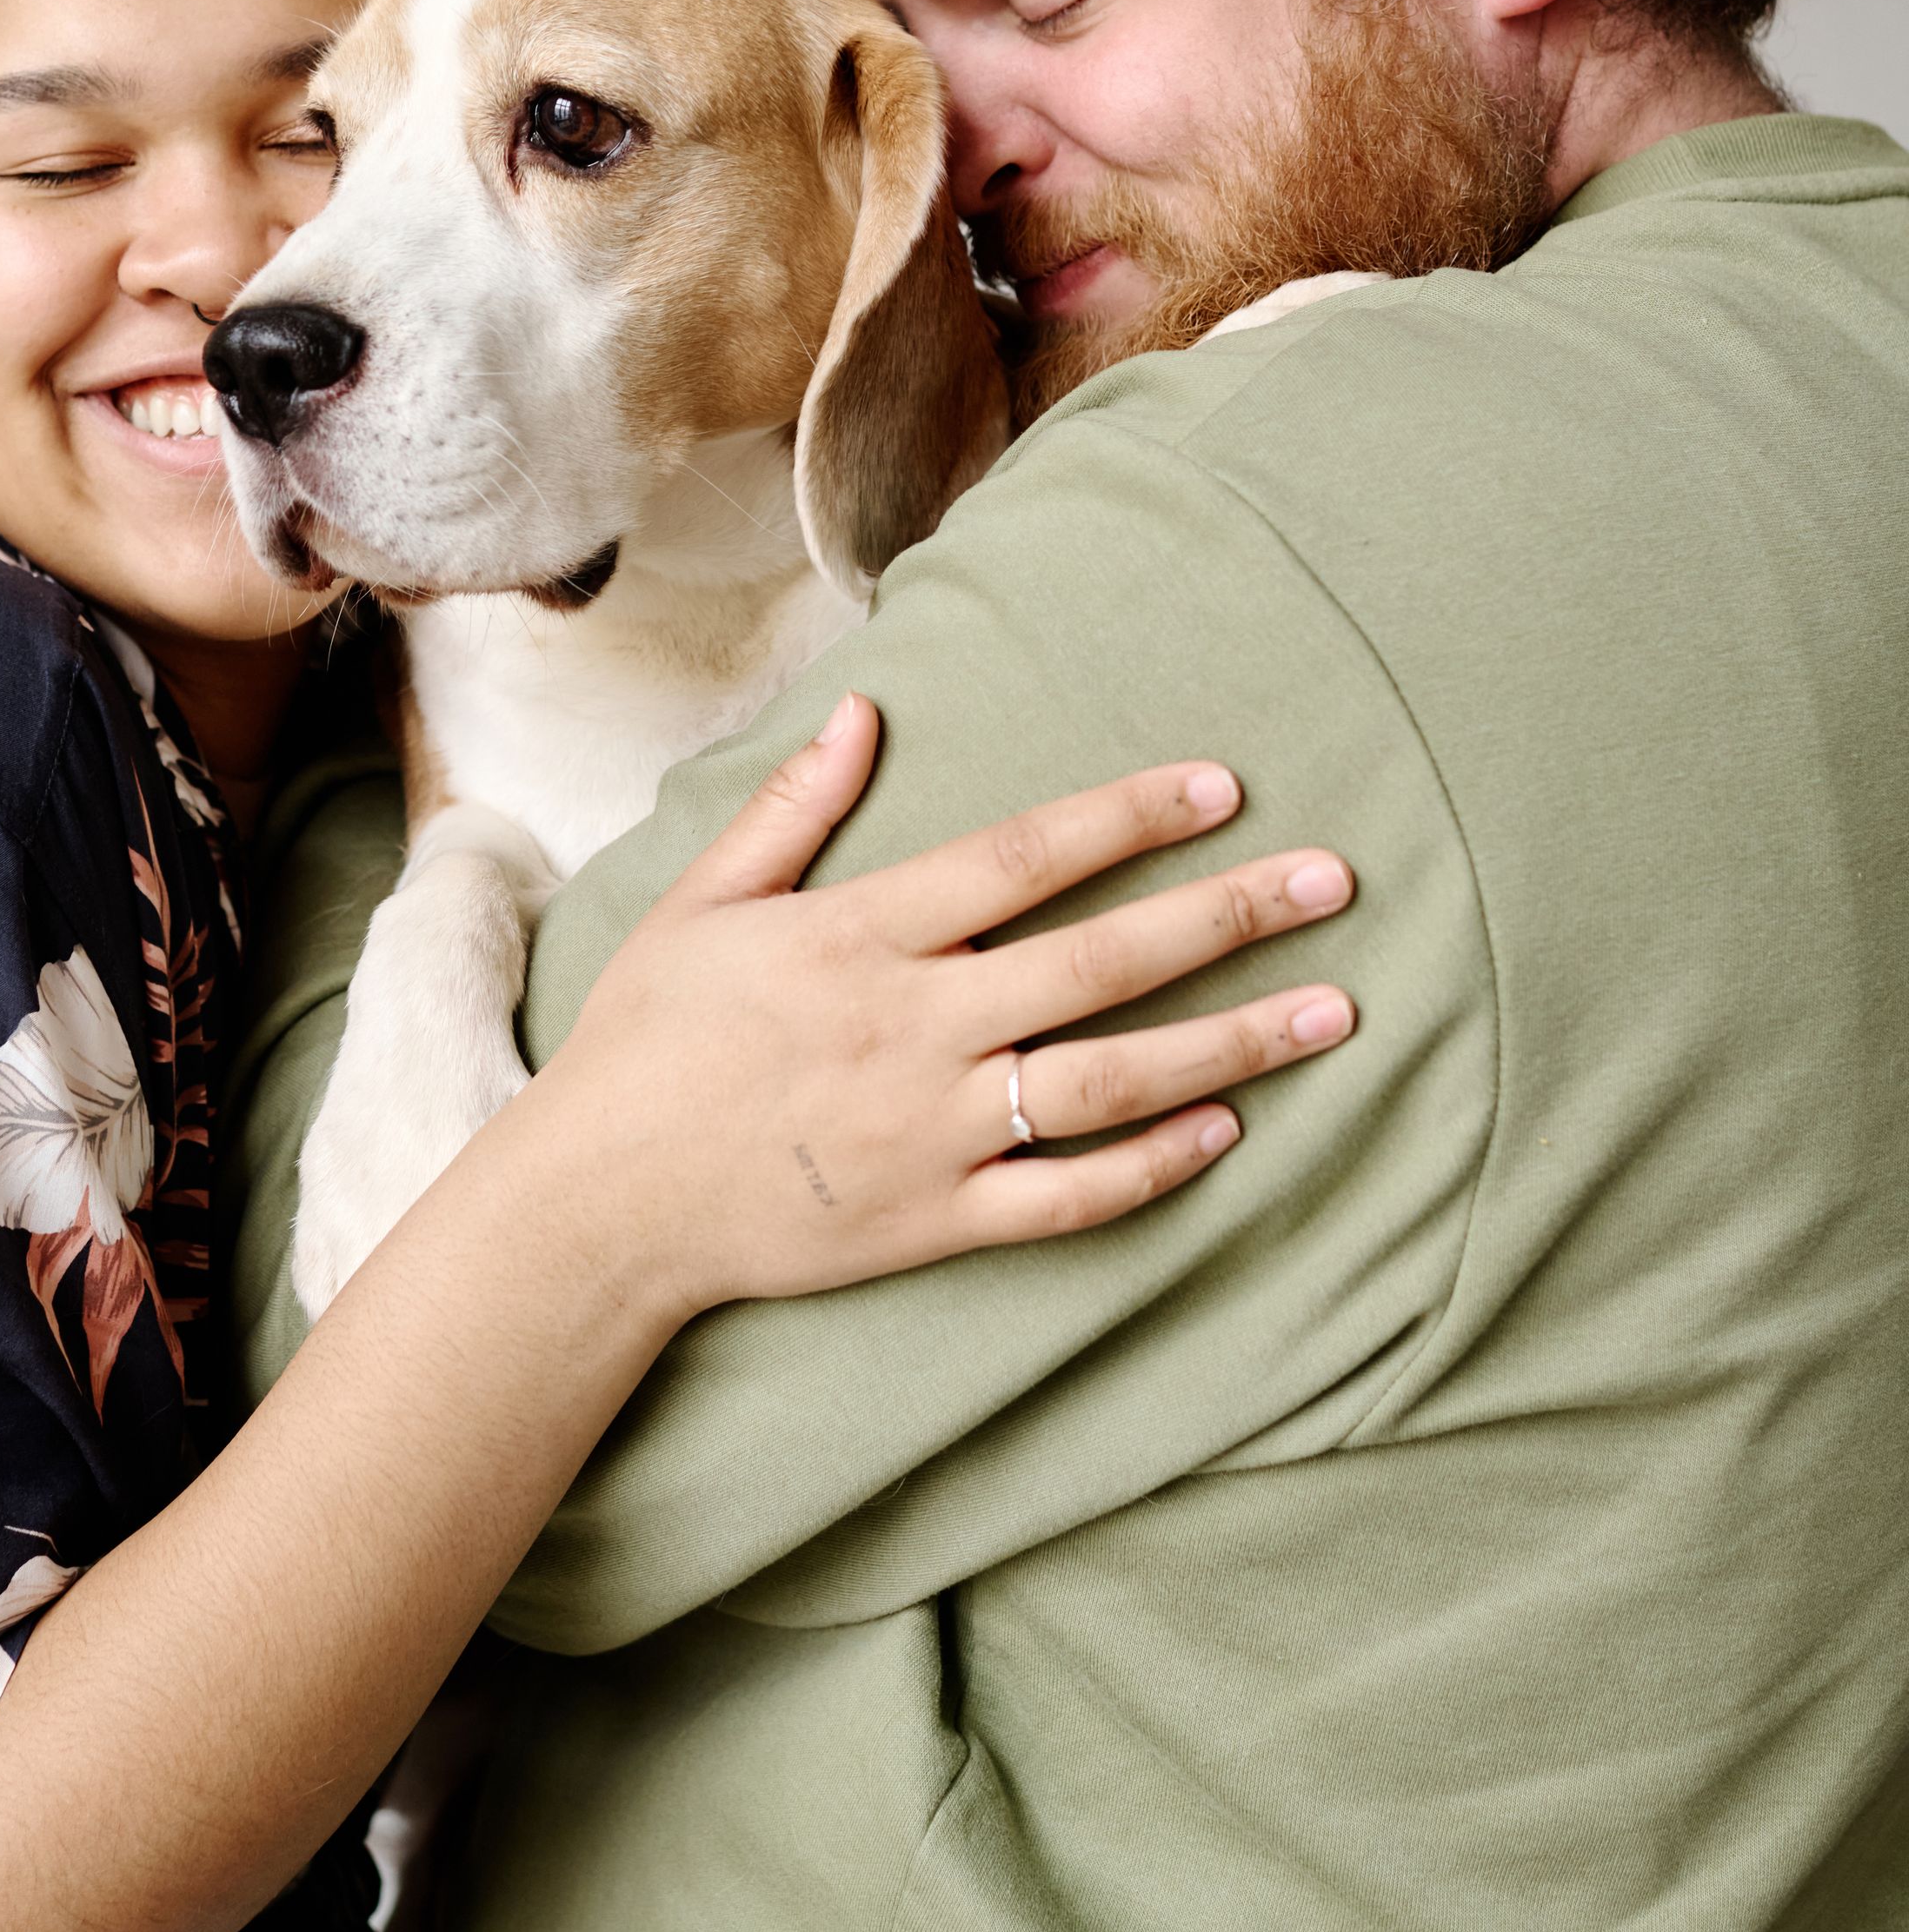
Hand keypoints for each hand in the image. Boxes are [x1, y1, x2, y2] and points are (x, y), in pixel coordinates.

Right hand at [527, 694, 1354, 1321]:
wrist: (599, 1204)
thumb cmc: (645, 1042)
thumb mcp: (702, 902)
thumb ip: (795, 809)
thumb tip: (867, 711)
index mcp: (859, 936)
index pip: (1021, 859)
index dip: (1125, 818)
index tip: (1221, 788)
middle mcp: (912, 1026)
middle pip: (1098, 961)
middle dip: (1224, 917)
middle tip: (1332, 883)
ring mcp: (931, 1130)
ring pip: (1110, 1080)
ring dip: (1229, 1044)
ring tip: (1331, 1011)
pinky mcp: (936, 1220)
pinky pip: (1069, 1196)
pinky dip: (1153, 1166)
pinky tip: (1226, 1130)